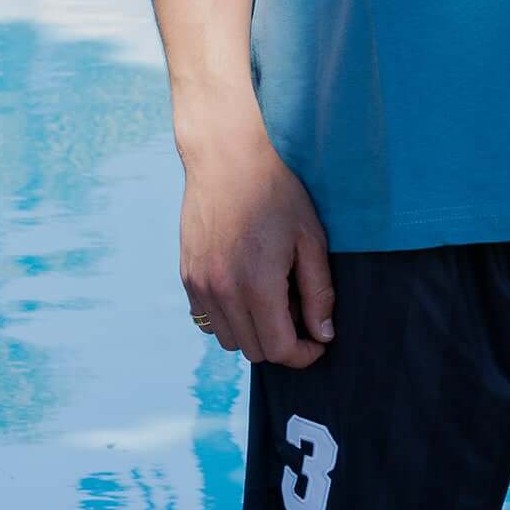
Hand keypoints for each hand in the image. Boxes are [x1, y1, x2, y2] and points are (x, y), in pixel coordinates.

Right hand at [179, 118, 334, 366]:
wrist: (228, 155)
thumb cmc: (277, 191)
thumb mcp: (310, 238)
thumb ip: (318, 292)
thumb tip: (323, 335)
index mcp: (256, 285)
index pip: (280, 349)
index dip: (304, 354)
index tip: (318, 342)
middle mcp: (222, 292)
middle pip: (255, 351)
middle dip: (282, 340)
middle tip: (298, 307)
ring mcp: (200, 285)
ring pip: (229, 340)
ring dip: (254, 331)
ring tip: (272, 294)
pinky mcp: (187, 276)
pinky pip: (208, 319)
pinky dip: (229, 317)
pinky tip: (246, 286)